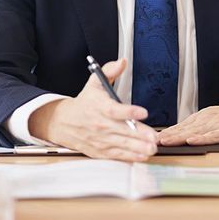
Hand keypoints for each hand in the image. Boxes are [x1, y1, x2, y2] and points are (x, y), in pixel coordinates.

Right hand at [28, 58, 157, 161]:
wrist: (64, 122)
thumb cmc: (84, 103)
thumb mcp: (94, 83)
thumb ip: (110, 71)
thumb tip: (122, 62)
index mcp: (99, 107)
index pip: (115, 110)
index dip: (129, 112)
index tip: (143, 112)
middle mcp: (100, 124)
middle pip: (122, 130)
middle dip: (139, 134)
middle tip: (153, 137)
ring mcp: (100, 139)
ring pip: (121, 145)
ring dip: (138, 148)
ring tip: (151, 148)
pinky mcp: (100, 150)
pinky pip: (117, 155)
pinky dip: (129, 157)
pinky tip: (141, 156)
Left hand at [157, 99, 218, 145]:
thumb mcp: (216, 119)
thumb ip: (202, 127)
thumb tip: (184, 137)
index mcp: (205, 117)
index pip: (183, 125)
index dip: (169, 132)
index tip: (155, 138)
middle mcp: (210, 118)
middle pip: (186, 128)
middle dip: (170, 135)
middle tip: (154, 141)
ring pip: (197, 131)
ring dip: (180, 136)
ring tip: (166, 141)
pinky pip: (215, 134)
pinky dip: (203, 138)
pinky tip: (193, 141)